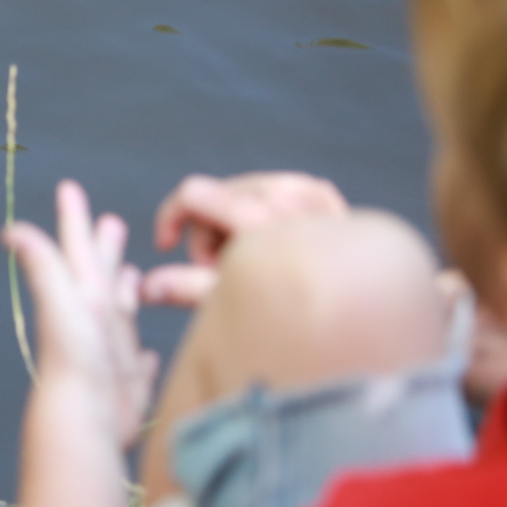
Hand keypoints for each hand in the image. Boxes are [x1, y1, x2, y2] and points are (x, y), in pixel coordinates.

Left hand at [3, 180, 158, 447]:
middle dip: (105, 248)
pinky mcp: (126, 385)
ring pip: (121, 314)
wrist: (83, 420)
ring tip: (133, 274)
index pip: (77, 249)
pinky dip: (143, 357)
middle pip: (101, 275)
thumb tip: (10, 229)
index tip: (68, 188)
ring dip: (125, 293)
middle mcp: (94, 321)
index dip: (73, 219)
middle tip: (111, 222)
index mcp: (80, 297)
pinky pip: (138, 366)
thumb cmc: (75, 359)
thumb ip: (43, 264)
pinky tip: (147, 355)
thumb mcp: (62, 301)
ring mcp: (110, 353)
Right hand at [141, 172, 348, 306]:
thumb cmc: (294, 316)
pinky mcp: (322, 193)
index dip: (170, 217)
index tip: (165, 245)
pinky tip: (271, 247)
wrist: (360, 311)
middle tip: (221, 272)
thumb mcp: (236, 304)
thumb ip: (188, 288)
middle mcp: (288, 196)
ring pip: (240, 190)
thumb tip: (146, 288)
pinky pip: (270, 191)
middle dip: (206, 233)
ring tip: (249, 261)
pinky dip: (260, 215)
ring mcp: (309, 191)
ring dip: (231, 223)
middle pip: (214, 194)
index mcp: (262, 220)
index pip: (194, 193)